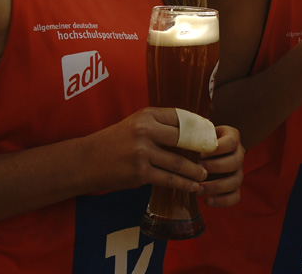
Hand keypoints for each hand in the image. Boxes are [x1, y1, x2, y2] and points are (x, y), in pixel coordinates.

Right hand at [83, 108, 207, 195]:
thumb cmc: (114, 142)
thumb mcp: (135, 124)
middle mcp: (146, 130)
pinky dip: (183, 184)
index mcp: (147, 115)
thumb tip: (191, 132)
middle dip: (202, 148)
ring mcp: (142, 152)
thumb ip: (159, 126)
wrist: (86, 161)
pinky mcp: (139, 172)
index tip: (212, 133)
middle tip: (215, 154)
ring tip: (205, 174)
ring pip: (178, 162)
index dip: (199, 126)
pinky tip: (192, 187)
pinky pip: (168, 179)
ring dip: (195, 170)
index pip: (182, 118)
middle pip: (185, 138)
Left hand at [199, 125, 243, 206]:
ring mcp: (238, 171)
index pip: (231, 142)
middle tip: (197, 170)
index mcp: (232, 137)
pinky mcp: (234, 187)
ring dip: (215, 186)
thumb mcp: (196, 134)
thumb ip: (193, 137)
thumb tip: (184, 144)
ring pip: (236, 181)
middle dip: (215, 167)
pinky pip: (235, 196)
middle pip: (235, 162)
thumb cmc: (195, 140)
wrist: (197, 153)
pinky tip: (206, 201)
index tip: (200, 154)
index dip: (217, 149)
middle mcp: (239, 154)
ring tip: (197, 189)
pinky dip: (222, 201)